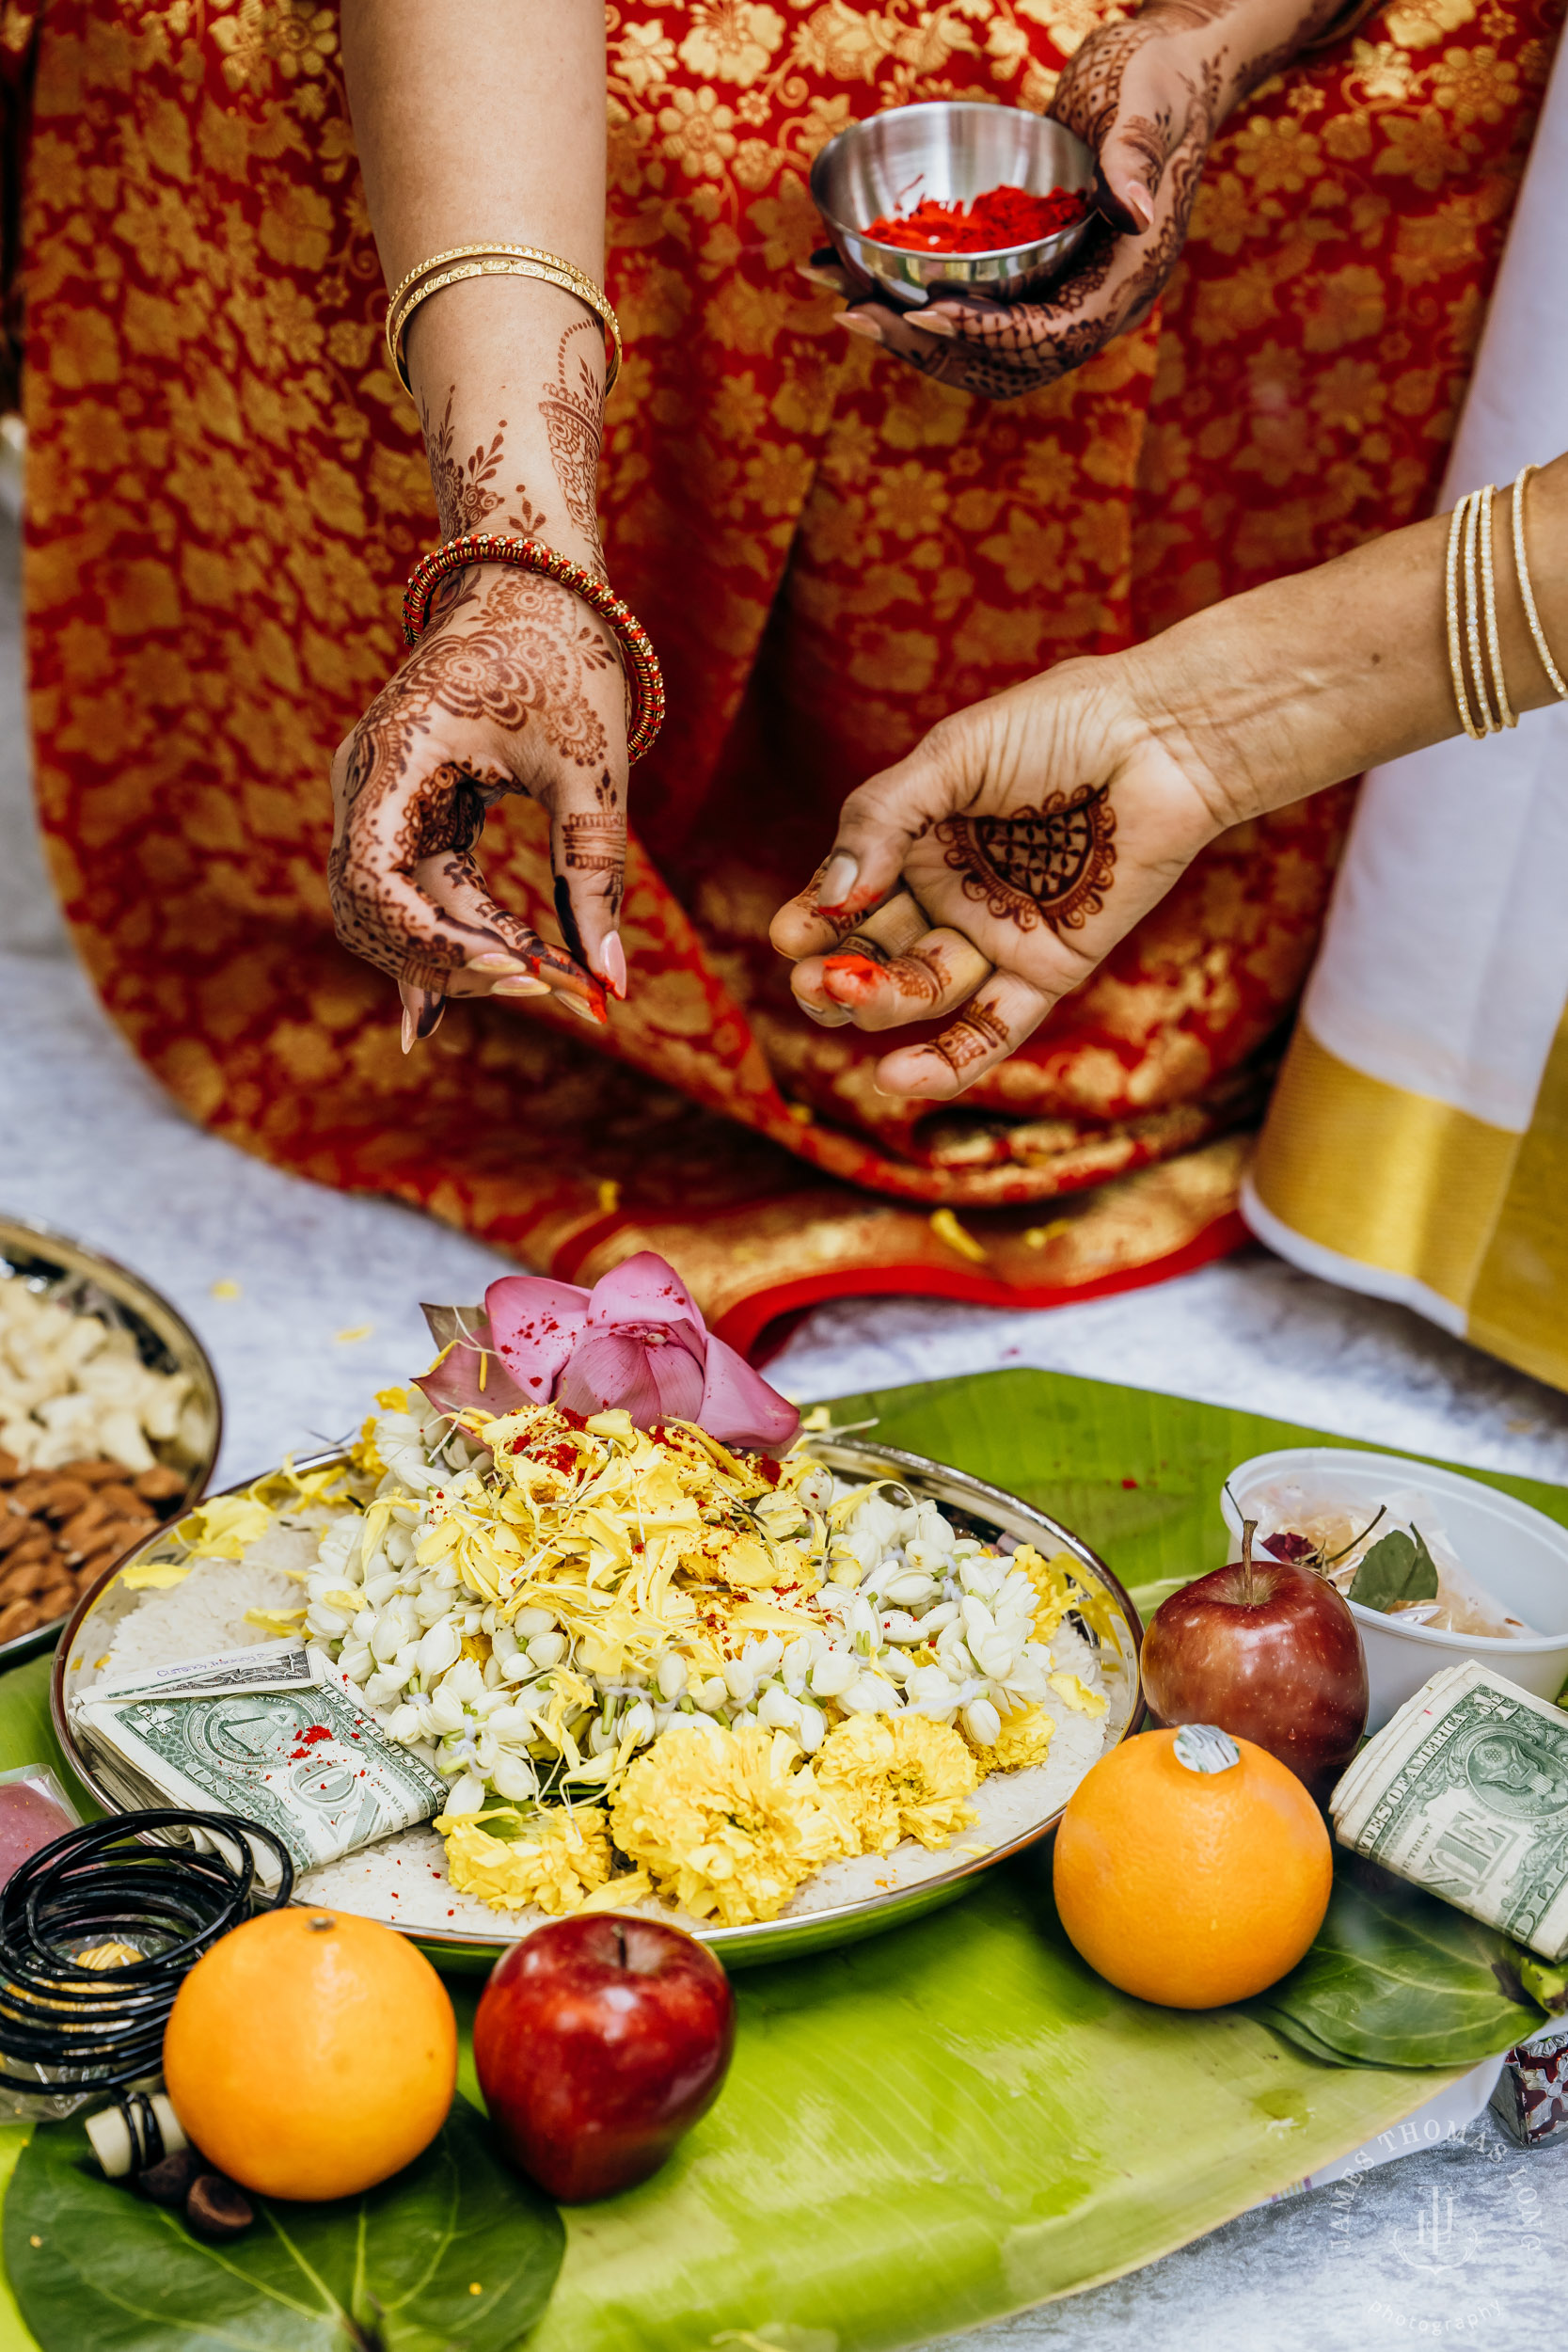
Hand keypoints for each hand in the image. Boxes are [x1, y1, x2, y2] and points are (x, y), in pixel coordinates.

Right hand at [329, 563, 629, 1047]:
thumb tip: (611, 984)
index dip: (434, 941)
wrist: (535, 584)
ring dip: (466, 955)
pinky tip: (497, 983)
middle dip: (457, 961)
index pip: (375, 882)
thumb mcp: (589, 769)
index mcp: (397, 756)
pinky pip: (421, 889)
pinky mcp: (409, 808)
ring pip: (398, 910)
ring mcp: (381, 796)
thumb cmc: (565, 657)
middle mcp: (368, 782)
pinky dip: (463, 933)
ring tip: (556, 987)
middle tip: (554, 991)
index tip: (518, 969)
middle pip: (377, 911)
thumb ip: (594, 874)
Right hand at [771, 651, 1242, 1098]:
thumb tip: (827, 895)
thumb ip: (883, 819)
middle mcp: (952, 894)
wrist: (1166, 735)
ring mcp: (1000, 934)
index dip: (813, 923)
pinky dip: (949, 1060)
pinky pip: (994, 1026)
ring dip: (881, 1004)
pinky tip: (897, 1076)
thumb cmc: (1062, 723)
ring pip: (926, 991)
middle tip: (814, 981)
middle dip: (838, 974)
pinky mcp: (1052, 967)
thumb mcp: (952, 756)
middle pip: (878, 953)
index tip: (788, 937)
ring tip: (848, 998)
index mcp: (918, 840)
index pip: (848, 896)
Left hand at [809, 2, 1317, 400]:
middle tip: (856, 314)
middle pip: (1004, 363)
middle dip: (927, 347)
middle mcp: (1092, 304)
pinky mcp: (1034, 274)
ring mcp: (1062, 294)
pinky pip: (973, 307)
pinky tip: (859, 270)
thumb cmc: (1164, 78)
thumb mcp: (1149, 105)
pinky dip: (916, 300)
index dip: (987, 334)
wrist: (1170, 70)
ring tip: (843, 300)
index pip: (1051, 337)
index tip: (925, 312)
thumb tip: (1131, 211)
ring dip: (909, 334)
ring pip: (979, 348)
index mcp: (1126, 282)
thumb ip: (1135, 156)